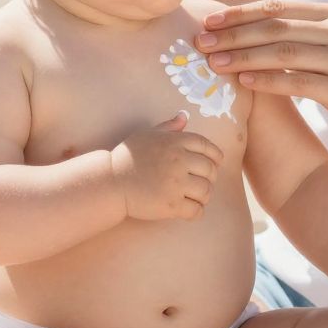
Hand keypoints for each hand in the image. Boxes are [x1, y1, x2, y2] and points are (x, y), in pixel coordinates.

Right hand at [108, 112, 223, 220]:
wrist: (111, 181)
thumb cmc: (128, 157)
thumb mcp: (148, 134)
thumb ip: (169, 127)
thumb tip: (184, 116)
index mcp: (176, 142)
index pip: (207, 147)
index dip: (215, 156)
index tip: (215, 163)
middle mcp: (179, 160)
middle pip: (210, 170)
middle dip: (209, 178)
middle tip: (201, 182)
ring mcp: (176, 183)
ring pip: (206, 191)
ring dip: (204, 196)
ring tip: (195, 197)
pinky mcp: (171, 204)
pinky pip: (196, 210)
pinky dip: (197, 212)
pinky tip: (190, 209)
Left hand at [196, 0, 327, 148]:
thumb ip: (298, 37)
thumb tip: (244, 29)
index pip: (277, 8)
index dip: (239, 13)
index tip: (208, 21)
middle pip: (275, 28)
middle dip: (233, 34)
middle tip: (200, 42)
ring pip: (283, 53)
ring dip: (243, 56)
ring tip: (213, 64)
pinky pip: (298, 81)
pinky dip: (268, 80)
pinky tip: (244, 82)